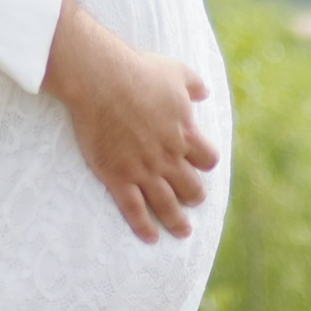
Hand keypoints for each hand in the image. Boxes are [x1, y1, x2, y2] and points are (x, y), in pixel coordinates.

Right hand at [42, 1, 218, 242]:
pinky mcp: (119, 177)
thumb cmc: (138, 72)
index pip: (208, 159)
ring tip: (182, 232)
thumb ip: (194, 84)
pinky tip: (150, 238)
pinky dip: (144, 227)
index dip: (205, 163)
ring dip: (177, 221)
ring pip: (167, 205)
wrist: (102, 81)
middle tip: (192, 201)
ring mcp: (144, 170)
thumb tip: (205, 92)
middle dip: (194, 197)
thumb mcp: (175, 72)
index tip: (201, 166)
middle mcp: (168, 156)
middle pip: (191, 187)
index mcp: (184, 132)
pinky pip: (135, 210)